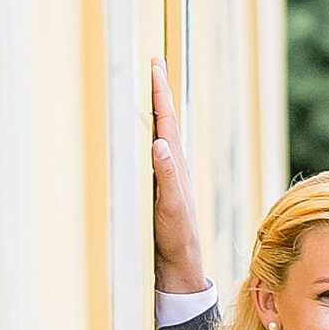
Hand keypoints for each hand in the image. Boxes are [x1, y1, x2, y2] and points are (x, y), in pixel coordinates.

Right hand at [152, 58, 206, 294]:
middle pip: (166, 121)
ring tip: (152, 88)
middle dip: (159, 92)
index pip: (167, 121)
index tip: (156, 65)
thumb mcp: (171, 207)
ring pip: (163, 134)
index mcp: (176, 165)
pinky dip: (152, 134)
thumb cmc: (176, 238)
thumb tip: (160, 143)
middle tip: (155, 64)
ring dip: (157, 110)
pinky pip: (157, 152)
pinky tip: (148, 133)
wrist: (180, 265)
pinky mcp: (163, 187)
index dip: (160, 93)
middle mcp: (175, 166)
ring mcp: (169, 176)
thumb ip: (167, 176)